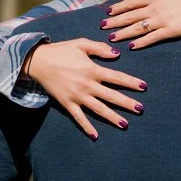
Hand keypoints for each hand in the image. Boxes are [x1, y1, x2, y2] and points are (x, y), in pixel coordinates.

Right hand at [22, 39, 145, 139]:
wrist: (36, 61)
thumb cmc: (60, 51)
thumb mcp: (81, 44)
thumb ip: (99, 48)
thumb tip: (117, 54)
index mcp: (92, 70)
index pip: (117, 77)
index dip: (131, 82)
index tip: (144, 87)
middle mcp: (87, 85)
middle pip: (112, 96)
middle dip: (127, 103)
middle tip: (141, 109)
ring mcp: (77, 96)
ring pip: (98, 109)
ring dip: (112, 117)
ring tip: (125, 124)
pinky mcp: (67, 103)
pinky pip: (79, 117)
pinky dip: (87, 127)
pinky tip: (95, 136)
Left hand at [104, 0, 180, 49]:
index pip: (131, 3)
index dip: (118, 8)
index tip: (108, 13)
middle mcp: (154, 8)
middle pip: (130, 16)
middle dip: (115, 22)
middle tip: (102, 27)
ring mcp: (162, 20)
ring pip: (138, 28)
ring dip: (123, 33)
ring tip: (112, 38)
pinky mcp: (170, 31)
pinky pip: (152, 38)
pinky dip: (141, 42)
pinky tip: (132, 46)